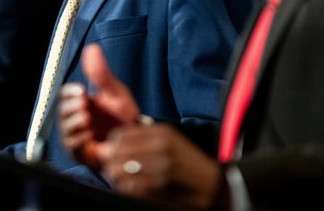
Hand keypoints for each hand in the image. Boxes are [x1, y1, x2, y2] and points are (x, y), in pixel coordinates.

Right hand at [59, 43, 140, 166]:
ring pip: (65, 128)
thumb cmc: (123, 115)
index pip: (65, 93)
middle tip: (84, 104)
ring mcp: (76, 136)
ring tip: (88, 118)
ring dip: (75, 122)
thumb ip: (101, 73)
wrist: (136, 140)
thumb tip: (92, 48)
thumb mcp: (114, 91)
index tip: (82, 91)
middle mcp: (74, 118)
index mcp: (80, 102)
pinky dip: (79, 138)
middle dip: (72, 107)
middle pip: (61, 110)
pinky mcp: (79, 152)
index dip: (70, 92)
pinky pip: (72, 145)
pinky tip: (90, 133)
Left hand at [96, 124, 223, 209]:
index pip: (121, 135)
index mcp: (162, 133)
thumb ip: (144, 136)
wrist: (212, 184)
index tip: (112, 151)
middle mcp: (161, 147)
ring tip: (121, 179)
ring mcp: (161, 168)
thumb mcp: (171, 140)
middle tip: (112, 168)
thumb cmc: (188, 162)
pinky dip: (127, 189)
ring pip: (121, 171)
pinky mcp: (161, 188)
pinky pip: (131, 188)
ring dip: (117, 177)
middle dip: (111, 162)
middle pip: (118, 153)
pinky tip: (132, 188)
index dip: (112, 144)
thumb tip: (114, 140)